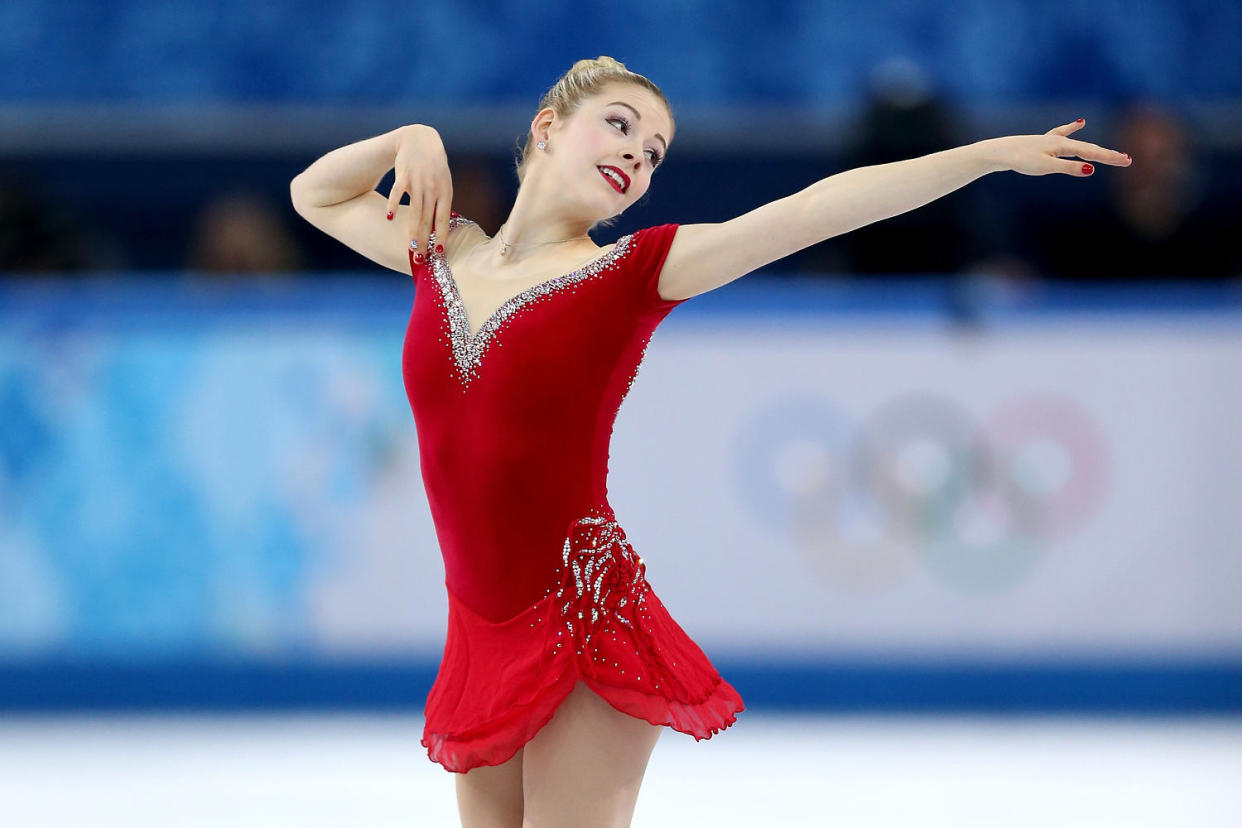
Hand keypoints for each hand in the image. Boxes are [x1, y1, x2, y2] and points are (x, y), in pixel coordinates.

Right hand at [386, 125, 452, 261]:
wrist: (420, 140)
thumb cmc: (434, 167)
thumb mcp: (444, 183)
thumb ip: (441, 205)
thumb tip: (439, 231)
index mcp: (446, 192)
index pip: (444, 219)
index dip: (442, 236)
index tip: (438, 253)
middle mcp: (433, 188)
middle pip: (428, 219)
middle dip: (425, 240)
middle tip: (420, 258)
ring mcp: (418, 182)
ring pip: (415, 210)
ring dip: (412, 230)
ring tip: (410, 247)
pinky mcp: (404, 175)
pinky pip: (398, 193)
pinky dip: (393, 204)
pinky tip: (389, 218)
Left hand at [982, 119, 1131, 176]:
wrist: (999, 151)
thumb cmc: (1021, 160)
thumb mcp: (1045, 167)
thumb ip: (1068, 167)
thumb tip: (1091, 169)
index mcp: (1062, 146)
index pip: (1092, 153)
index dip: (1110, 158)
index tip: (1127, 161)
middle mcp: (1060, 140)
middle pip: (1089, 147)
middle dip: (1108, 155)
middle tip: (1127, 160)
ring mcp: (1051, 140)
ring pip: (1079, 143)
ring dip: (1095, 148)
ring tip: (1111, 152)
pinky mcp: (1043, 143)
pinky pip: (1062, 134)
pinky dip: (1072, 129)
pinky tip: (1080, 122)